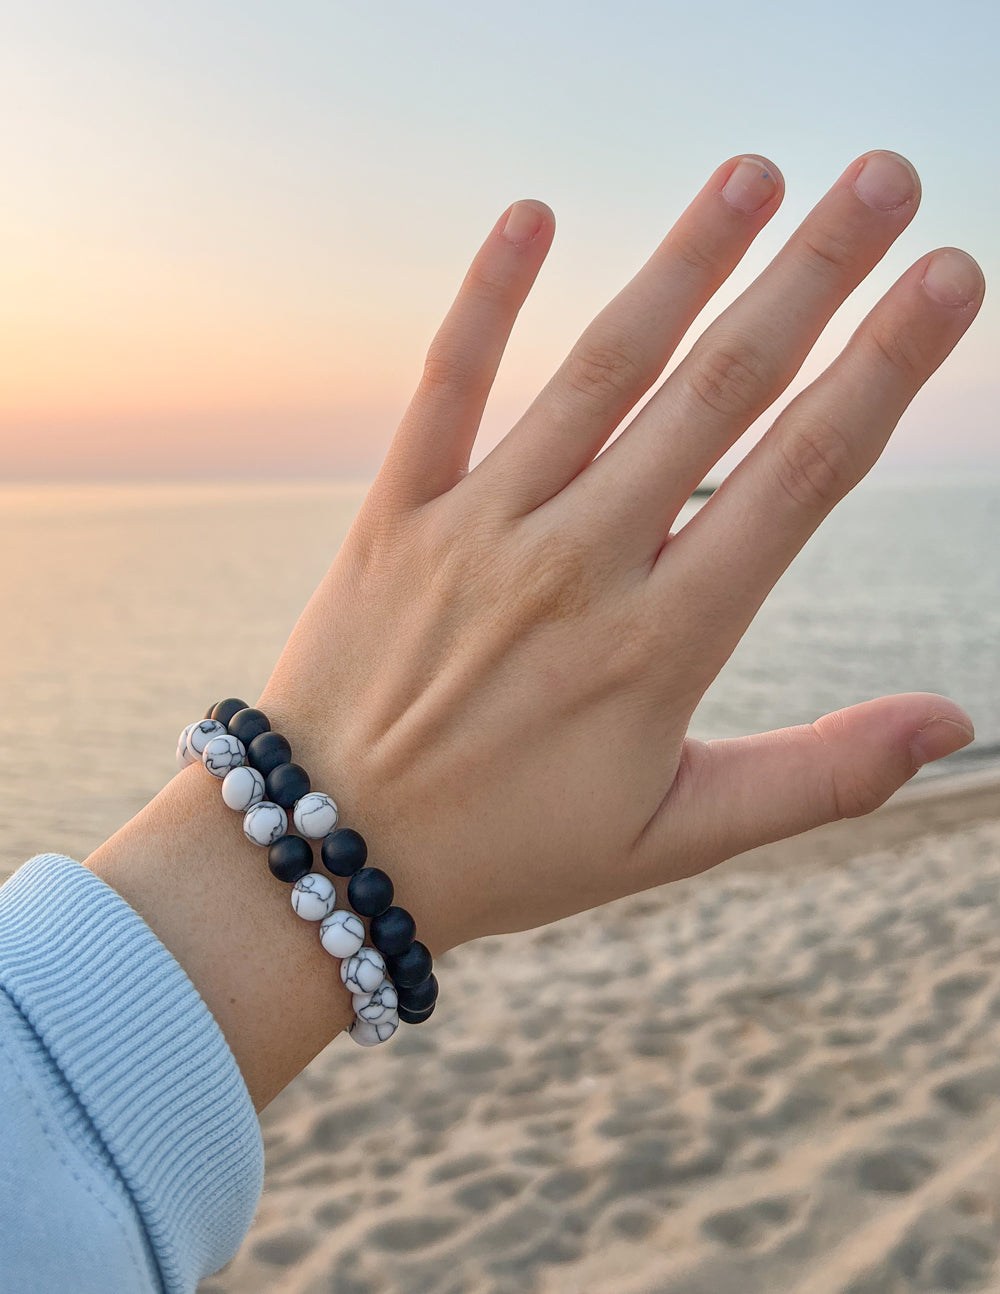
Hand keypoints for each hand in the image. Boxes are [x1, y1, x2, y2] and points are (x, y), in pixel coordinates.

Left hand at [259, 151, 981, 958]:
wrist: (329, 858)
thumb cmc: (510, 853)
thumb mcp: (675, 839)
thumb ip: (817, 779)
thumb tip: (952, 726)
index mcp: (660, 643)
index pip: (800, 477)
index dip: (883, 369)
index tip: (946, 278)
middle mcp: (578, 565)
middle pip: (716, 394)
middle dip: (811, 277)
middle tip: (884, 179)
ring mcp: (482, 530)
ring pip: (598, 372)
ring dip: (682, 263)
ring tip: (754, 173)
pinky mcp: (397, 515)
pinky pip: (446, 388)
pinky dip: (485, 300)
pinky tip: (530, 214)